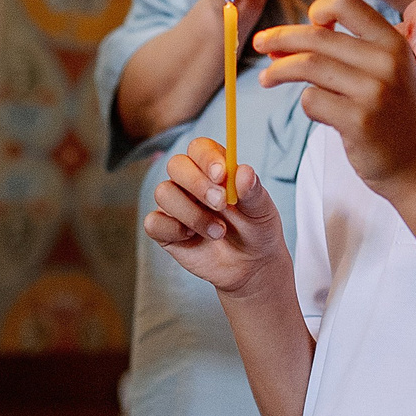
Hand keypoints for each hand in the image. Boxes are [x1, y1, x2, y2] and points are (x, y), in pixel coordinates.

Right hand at [144, 139, 287, 298]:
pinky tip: (193, 239)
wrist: (251, 266)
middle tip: (221, 204)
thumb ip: (253, 190)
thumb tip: (244, 172)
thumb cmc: (256, 230)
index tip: (221, 174)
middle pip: (176, 165)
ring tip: (219, 232)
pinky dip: (174, 230)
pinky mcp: (165, 229)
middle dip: (197, 184)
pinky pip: (153, 222)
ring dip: (192, 214)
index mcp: (214, 169)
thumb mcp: (262, 210)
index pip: (200, 148)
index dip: (207, 158)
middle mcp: (190, 182)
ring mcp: (175, 205)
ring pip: (163, 193)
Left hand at [255, 0, 415, 191]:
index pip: (346, 4)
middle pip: (317, 37)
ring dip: (279, 71)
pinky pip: (311, 100)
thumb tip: (282, 42)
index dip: (318, 10)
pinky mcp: (359, 121)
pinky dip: (305, 104)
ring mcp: (374, 91)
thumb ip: (346, 54)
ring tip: (265, 79)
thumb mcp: (387, 74)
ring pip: (308, 66)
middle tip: (259, 45)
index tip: (305, 24)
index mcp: (394, 42)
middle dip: (280, 39)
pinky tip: (314, 110)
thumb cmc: (394, 119)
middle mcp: (387, 62)